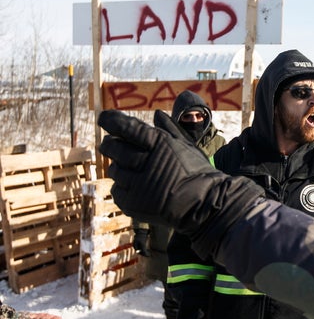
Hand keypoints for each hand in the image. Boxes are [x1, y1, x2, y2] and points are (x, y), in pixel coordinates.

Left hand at [98, 110, 264, 255]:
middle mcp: (148, 162)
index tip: (103, 118)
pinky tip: (134, 185)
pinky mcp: (134, 204)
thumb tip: (157, 114)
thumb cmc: (197, 172)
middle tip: (109, 144)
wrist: (205, 204)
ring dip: (119, 167)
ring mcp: (140, 185)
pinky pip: (117, 190)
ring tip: (131, 168)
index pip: (129, 128)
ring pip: (115, 170)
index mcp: (161, 144)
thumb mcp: (187, 146)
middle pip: (114, 148)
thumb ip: (169, 129)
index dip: (113, 121)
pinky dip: (122, 187)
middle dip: (110, 144)